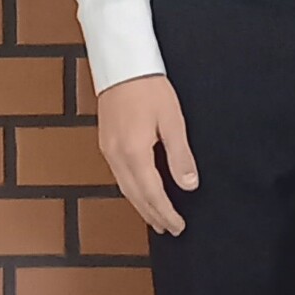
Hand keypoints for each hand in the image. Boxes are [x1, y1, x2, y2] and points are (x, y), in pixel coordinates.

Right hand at [96, 73, 198, 236]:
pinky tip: (139, 191)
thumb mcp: (172, 121)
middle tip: (169, 229)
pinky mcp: (106, 142)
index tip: (178, 226)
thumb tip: (189, 185)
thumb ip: (180, 156)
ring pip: (124, 188)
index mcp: (135, 153)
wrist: (122, 65)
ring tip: (155, 218)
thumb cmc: (149, 88)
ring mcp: (108, 150)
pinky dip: (131, 190)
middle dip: (153, 215)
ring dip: (141, 206)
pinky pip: (118, 176)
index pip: (152, 194)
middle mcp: (117, 156)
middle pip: (135, 196)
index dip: (166, 213)